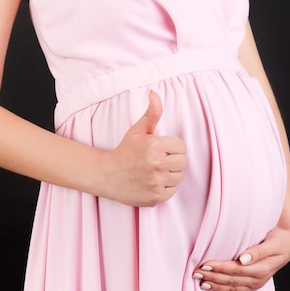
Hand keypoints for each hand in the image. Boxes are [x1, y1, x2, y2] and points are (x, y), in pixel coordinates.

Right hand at [101, 90, 187, 206]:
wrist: (106, 175)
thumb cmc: (124, 151)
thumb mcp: (137, 131)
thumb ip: (151, 113)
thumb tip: (155, 93)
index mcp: (155, 146)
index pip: (182, 146)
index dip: (172, 147)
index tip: (160, 149)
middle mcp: (157, 165)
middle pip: (184, 162)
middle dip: (173, 160)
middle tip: (159, 160)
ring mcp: (156, 182)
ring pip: (179, 177)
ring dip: (170, 174)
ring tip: (155, 171)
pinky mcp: (155, 197)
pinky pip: (172, 191)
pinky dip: (165, 188)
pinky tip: (152, 182)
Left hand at [192, 225, 289, 290]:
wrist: (289, 245)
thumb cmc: (279, 239)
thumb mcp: (272, 243)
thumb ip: (258, 251)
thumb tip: (242, 259)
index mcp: (261, 268)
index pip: (235, 270)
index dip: (219, 268)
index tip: (204, 264)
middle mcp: (258, 279)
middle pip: (231, 280)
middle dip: (212, 277)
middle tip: (196, 273)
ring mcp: (256, 284)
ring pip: (232, 288)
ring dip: (215, 286)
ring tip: (201, 283)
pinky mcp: (254, 285)